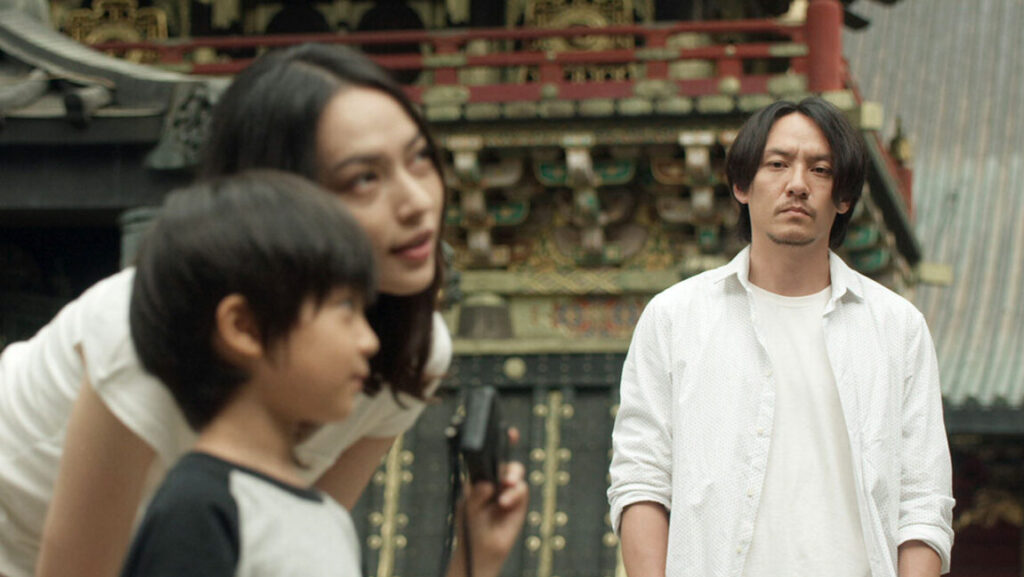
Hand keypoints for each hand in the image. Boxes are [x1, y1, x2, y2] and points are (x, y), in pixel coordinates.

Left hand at [447, 427, 527, 576]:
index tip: (507, 432)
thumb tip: (488, 483)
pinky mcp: (519, 501)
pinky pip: (521, 489)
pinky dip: (514, 494)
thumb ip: (476, 493)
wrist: (482, 548)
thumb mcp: (468, 505)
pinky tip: (504, 503)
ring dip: (512, 476)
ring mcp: (507, 489)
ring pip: (516, 471)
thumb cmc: (470, 525)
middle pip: (505, 460)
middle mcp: (495, 479)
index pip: (488, 455)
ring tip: (506, 486)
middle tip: (504, 473)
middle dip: (507, 461)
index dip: (498, 442)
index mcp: (479, 476)